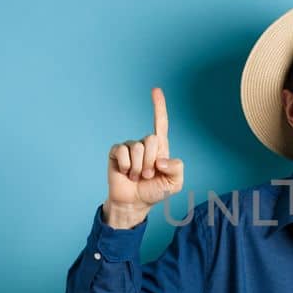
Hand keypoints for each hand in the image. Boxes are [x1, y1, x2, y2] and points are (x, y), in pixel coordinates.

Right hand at [104, 87, 184, 228]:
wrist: (135, 203)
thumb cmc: (155, 192)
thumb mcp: (174, 183)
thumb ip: (177, 169)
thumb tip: (160, 159)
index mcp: (160, 148)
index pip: (160, 123)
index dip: (158, 106)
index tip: (155, 89)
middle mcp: (144, 144)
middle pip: (151, 139)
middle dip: (150, 161)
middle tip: (148, 175)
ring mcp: (129, 148)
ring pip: (136, 148)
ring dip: (138, 167)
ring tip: (136, 176)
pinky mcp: (115, 153)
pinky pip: (121, 151)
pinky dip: (125, 165)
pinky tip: (124, 173)